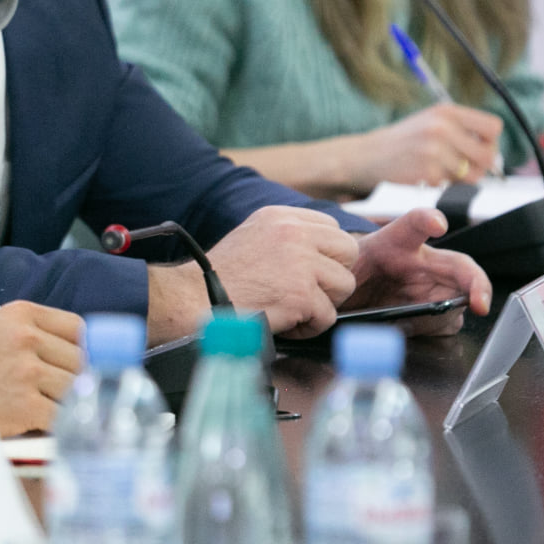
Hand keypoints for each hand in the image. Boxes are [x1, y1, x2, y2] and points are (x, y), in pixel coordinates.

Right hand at [0, 299, 83, 436]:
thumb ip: (37, 334)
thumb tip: (84, 354)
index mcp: (21, 314)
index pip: (76, 327)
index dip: (83, 349)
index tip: (82, 364)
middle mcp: (26, 337)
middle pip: (80, 360)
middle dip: (76, 380)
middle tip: (63, 393)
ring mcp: (27, 371)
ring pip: (75, 389)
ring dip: (68, 404)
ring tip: (51, 410)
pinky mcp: (26, 405)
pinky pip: (62, 416)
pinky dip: (58, 425)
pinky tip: (45, 425)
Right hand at [174, 205, 360, 340]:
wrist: (196, 299)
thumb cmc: (221, 276)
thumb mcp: (254, 236)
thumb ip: (288, 236)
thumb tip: (325, 252)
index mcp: (280, 216)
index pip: (333, 227)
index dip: (327, 254)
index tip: (312, 270)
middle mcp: (293, 233)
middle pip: (348, 251)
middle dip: (333, 275)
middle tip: (309, 290)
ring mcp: (300, 263)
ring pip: (344, 285)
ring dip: (323, 303)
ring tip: (294, 308)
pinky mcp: (301, 294)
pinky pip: (328, 316)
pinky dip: (309, 327)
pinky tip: (286, 323)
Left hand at [339, 208, 492, 334]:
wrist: (354, 286)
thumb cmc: (354, 268)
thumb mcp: (343, 271)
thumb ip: (350, 283)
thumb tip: (356, 309)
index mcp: (397, 242)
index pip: (414, 224)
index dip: (428, 221)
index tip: (438, 224)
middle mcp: (424, 263)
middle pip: (459, 266)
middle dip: (475, 283)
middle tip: (479, 302)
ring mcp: (435, 286)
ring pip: (460, 298)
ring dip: (452, 313)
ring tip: (428, 321)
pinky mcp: (437, 310)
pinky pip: (449, 321)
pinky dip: (437, 329)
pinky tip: (416, 328)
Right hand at [346, 104, 502, 188]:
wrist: (364, 156)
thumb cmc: (401, 143)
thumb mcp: (430, 123)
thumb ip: (461, 131)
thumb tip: (495, 156)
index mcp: (446, 112)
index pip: (493, 127)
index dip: (489, 143)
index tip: (475, 151)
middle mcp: (442, 127)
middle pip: (488, 155)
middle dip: (478, 167)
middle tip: (458, 169)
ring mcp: (434, 150)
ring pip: (472, 176)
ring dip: (460, 181)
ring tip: (439, 174)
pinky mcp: (427, 172)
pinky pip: (451, 187)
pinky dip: (440, 187)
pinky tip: (423, 179)